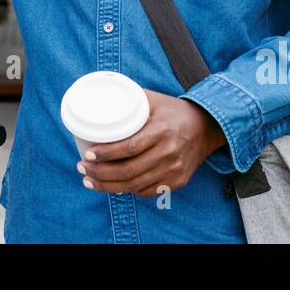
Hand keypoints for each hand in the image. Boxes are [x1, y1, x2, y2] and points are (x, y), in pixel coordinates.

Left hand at [76, 89, 226, 196]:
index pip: (129, 147)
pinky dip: (129, 190)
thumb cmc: (174, 111)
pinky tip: (113, 186)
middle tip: (82, 169)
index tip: (88, 154)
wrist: (207, 128)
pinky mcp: (178, 181)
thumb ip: (131, 99)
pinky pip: (148, 191)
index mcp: (161, 131)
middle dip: (101, 173)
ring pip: (136, 185)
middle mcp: (169, 153)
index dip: (106, 154)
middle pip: (129, 170)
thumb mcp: (154, 99)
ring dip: (109, 186)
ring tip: (90, 181)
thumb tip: (100, 98)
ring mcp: (174, 170)